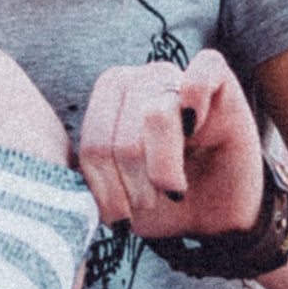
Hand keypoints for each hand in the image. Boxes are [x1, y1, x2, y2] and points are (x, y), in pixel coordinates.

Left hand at [77, 49, 264, 238]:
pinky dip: (196, 99)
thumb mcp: (116, 202)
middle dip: (134, 181)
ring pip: (156, 112)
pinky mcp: (221, 81)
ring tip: (173, 189)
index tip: (121, 217)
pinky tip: (196, 131)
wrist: (212, 215)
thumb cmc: (160, 203)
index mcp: (106, 106)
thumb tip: (66, 180)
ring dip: (163, 165)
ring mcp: (177, 78)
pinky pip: (203, 71)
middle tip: (151, 203)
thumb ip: (87, 185)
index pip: (93, 142)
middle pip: (122, 133)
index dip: (105, 186)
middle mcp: (138, 83)